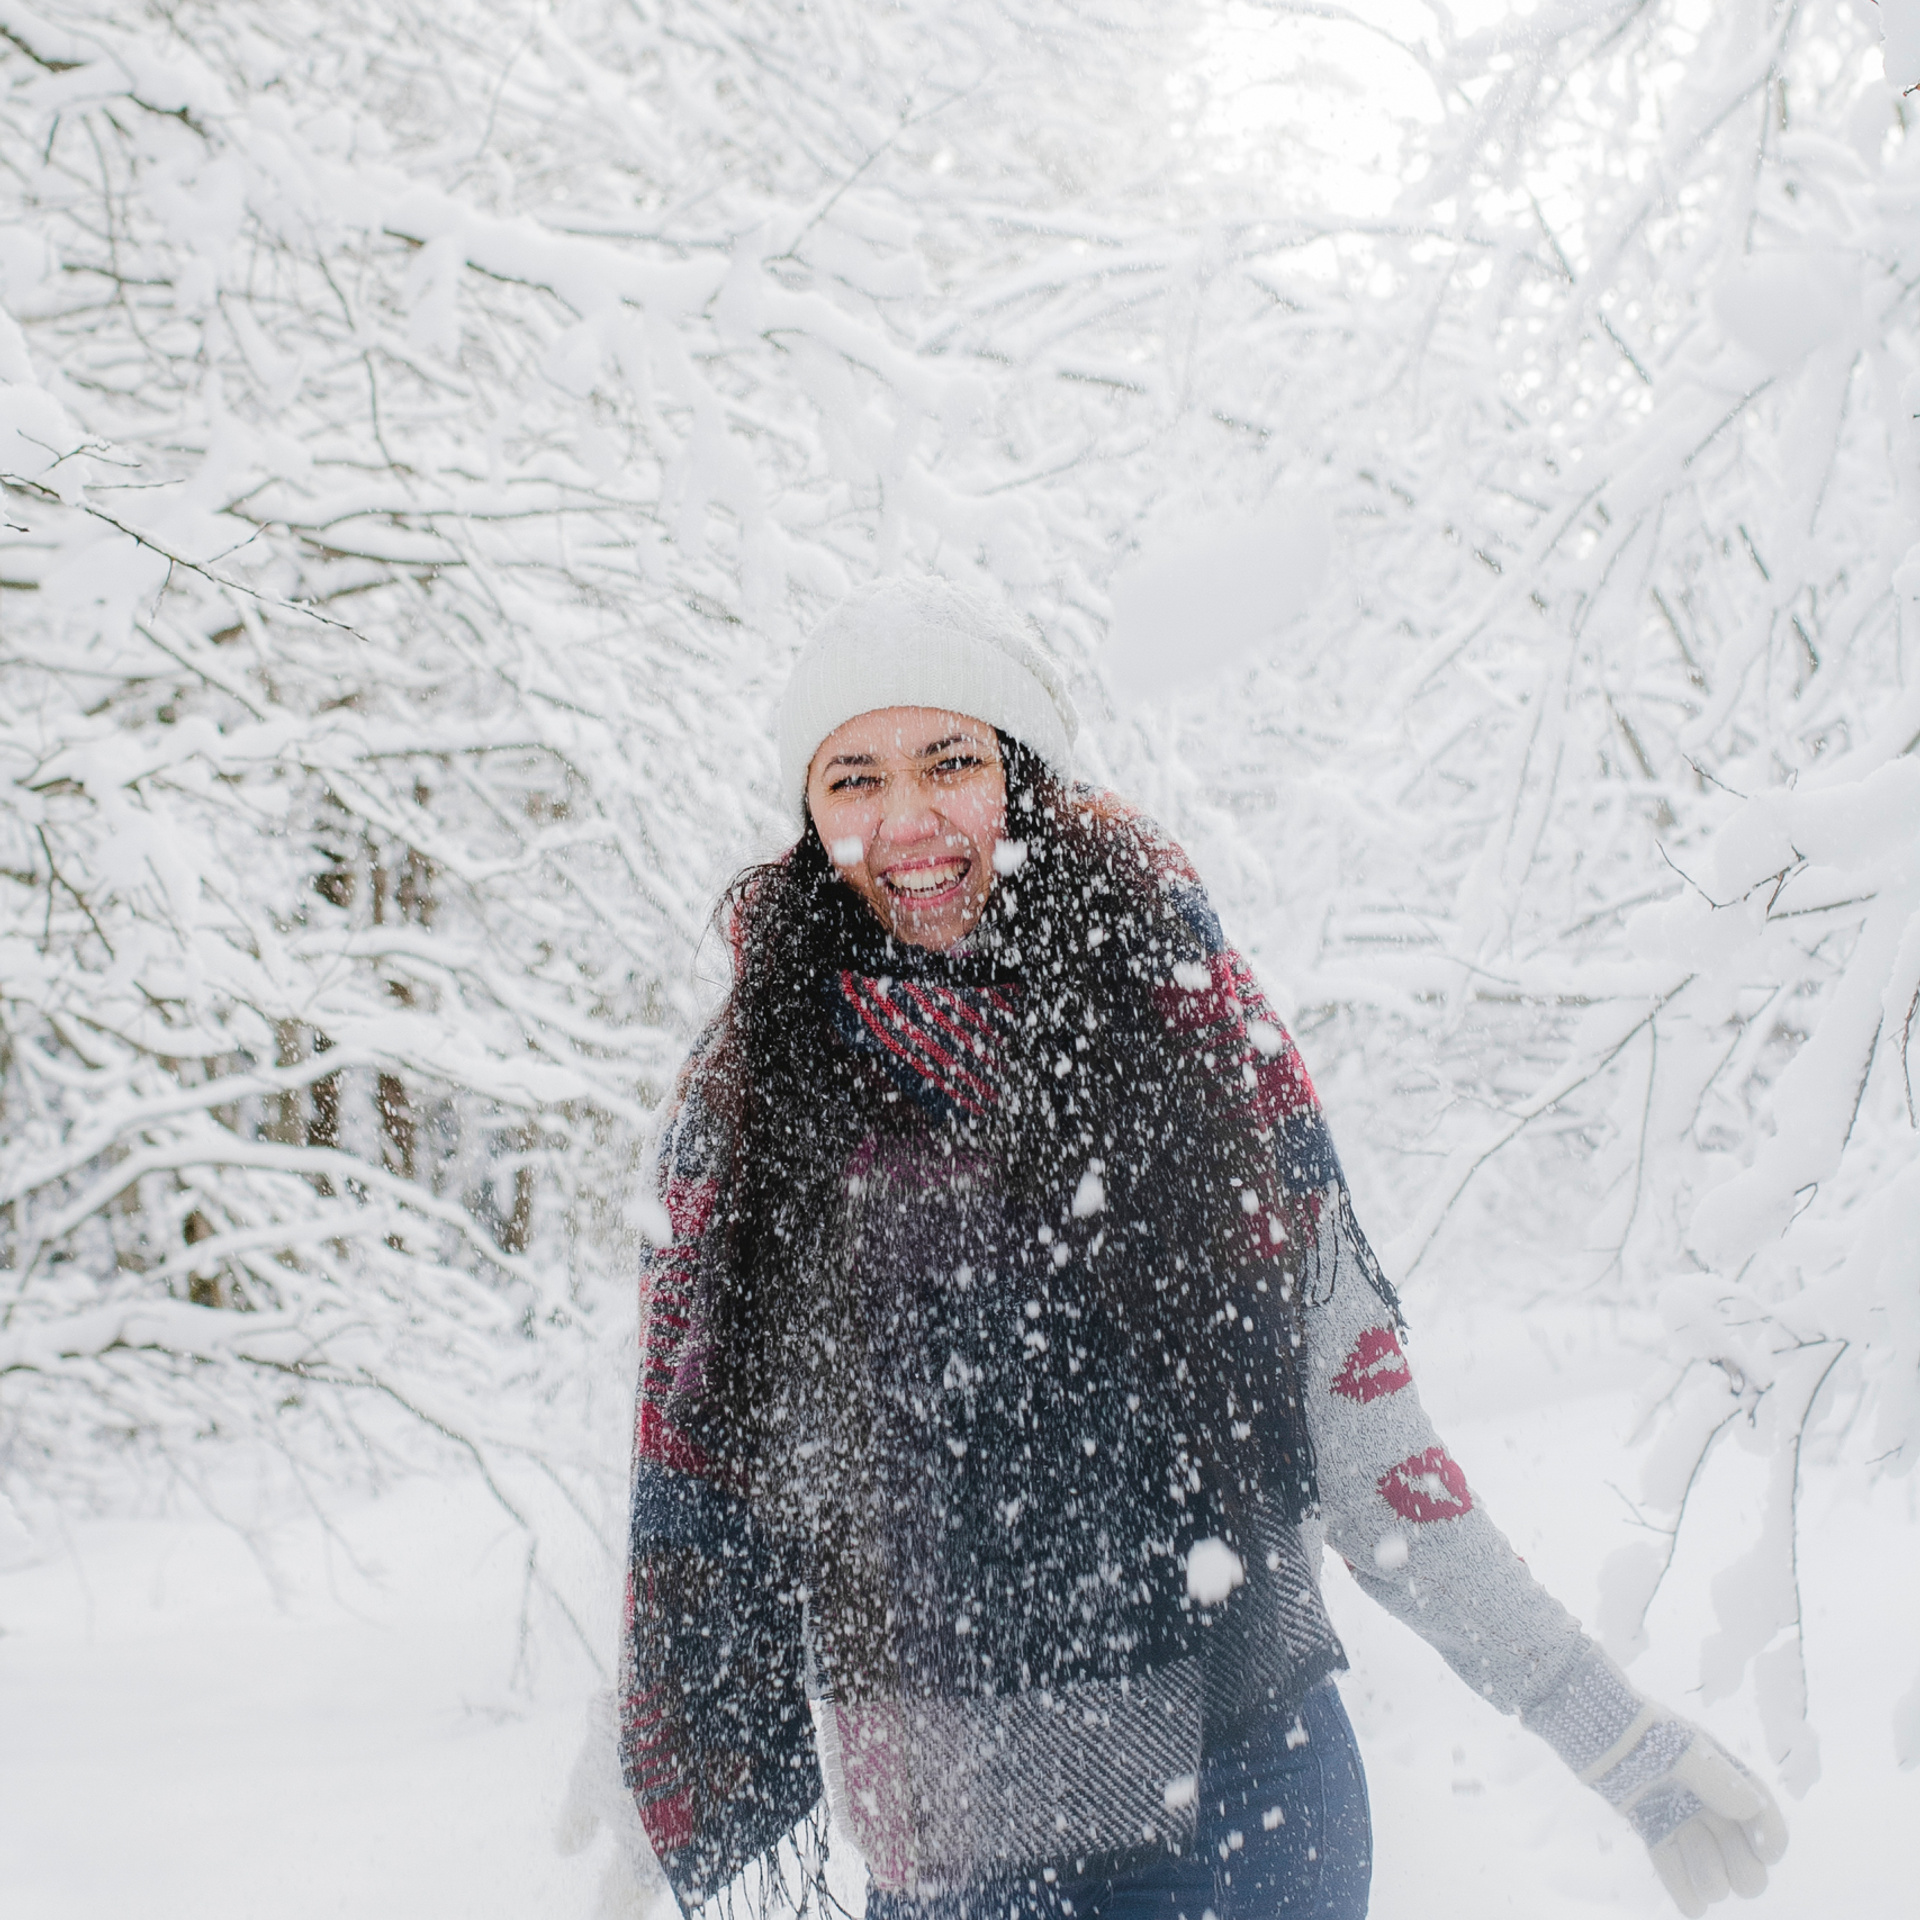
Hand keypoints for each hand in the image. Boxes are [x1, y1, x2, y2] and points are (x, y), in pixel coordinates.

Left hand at [1584, 1713, 1787, 1915]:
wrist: (1592, 1728)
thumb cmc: (1638, 1728)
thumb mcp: (1677, 1746)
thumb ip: (1713, 1776)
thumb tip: (1752, 1809)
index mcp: (1720, 1770)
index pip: (1759, 1808)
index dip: (1770, 1834)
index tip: (1767, 1855)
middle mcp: (1705, 1797)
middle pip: (1740, 1849)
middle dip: (1744, 1870)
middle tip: (1737, 1879)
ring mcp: (1678, 1814)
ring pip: (1708, 1862)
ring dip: (1710, 1878)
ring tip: (1705, 1884)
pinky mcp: (1652, 1827)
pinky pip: (1672, 1865)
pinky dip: (1683, 1889)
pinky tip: (1692, 1908)